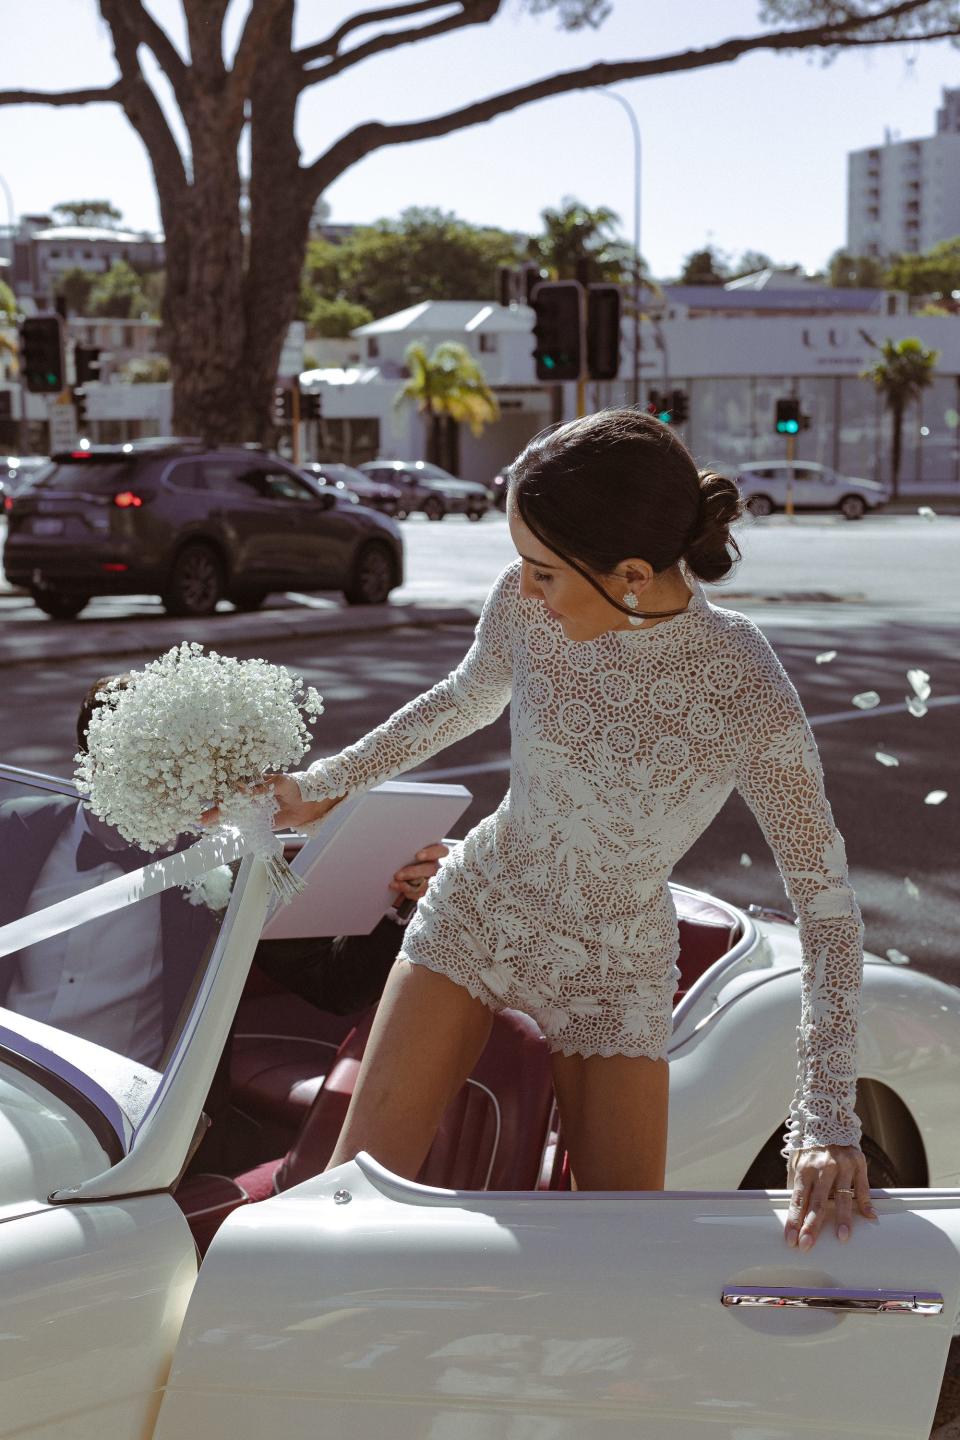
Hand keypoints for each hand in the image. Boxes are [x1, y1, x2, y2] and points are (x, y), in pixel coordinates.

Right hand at [200, 773, 340, 831]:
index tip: (210, 798)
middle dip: (214, 809)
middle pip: (229, 802)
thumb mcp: (280, 783)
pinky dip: (231, 828)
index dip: (220, 792)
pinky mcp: (258, 822)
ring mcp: (252, 810)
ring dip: (218, 819)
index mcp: (253, 783)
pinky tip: (217, 830)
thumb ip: (262, 787)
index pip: (233, 786)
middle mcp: (249, 796)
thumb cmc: (294, 787)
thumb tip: (242, 790)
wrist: (309, 804)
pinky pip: (243, 826)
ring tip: (202, 823)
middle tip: (200, 817)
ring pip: (232, 815)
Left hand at [387, 842, 448, 905]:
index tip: (417, 856)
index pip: (440, 851)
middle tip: (398, 875)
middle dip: (413, 872)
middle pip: (431, 870)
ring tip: (395, 884)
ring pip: (426, 885)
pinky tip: (402, 891)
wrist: (416, 872)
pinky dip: (411, 893)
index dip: (430, 853)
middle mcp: (441, 867)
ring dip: (408, 886)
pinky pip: (422, 894)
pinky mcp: (432, 893)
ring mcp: (438, 881)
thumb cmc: (413, 858)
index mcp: (440, 853)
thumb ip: (411, 852)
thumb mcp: (414, 852)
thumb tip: (398, 852)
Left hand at [784, 1144, 877, 1248]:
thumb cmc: (811, 1147)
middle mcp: (822, 1167)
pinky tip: (869, 1217)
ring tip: (842, 1237)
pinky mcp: (858, 1163)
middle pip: (817, 1202)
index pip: (797, 1200)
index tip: (791, 1239)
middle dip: (812, 1226)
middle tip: (808, 1245)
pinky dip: (866, 1202)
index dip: (794, 1220)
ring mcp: (842, 1165)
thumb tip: (792, 1210)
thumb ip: (796, 1185)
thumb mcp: (797, 1162)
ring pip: (842, 1196)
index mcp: (804, 1168)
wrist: (829, 1121)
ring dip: (843, 1218)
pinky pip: (863, 1186)